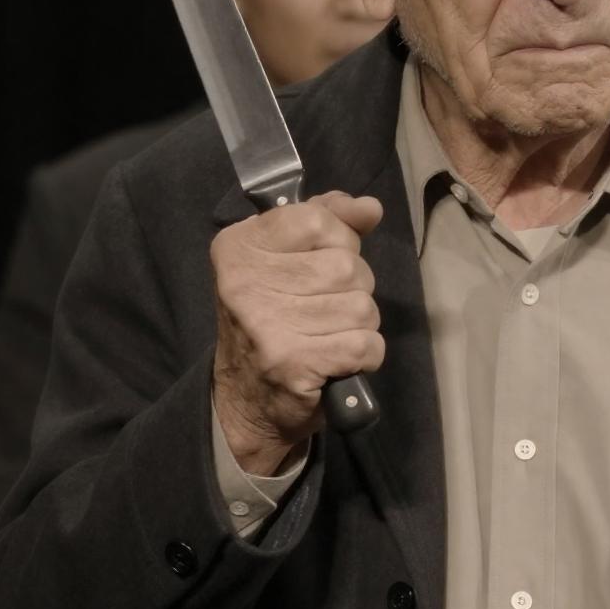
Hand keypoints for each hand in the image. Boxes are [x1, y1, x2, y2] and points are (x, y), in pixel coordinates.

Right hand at [211, 191, 384, 473]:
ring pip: (362, 305)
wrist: (246, 400)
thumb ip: (328, 219)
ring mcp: (267, 325)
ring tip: (328, 334)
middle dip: (353, 287)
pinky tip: (337, 359)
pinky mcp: (293, 365)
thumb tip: (370, 208)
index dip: (338, 238)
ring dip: (359, 323)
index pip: (317, 218)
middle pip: (347, 265)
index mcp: (239, 246)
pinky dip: (365, 354)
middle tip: (323, 308)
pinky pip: (366, 344)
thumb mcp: (289, 254)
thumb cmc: (274, 315)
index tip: (321, 260)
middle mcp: (245, 283)